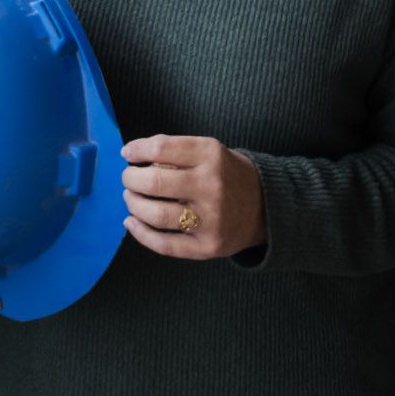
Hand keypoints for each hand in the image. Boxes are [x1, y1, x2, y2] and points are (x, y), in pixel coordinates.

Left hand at [120, 135, 265, 259]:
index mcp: (211, 156)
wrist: (267, 207)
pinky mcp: (207, 246)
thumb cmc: (228, 175)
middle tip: (129, 179)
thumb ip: (177, 152)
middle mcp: (211, 186)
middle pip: (154, 182)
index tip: (127, 153)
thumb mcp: (211, 152)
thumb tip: (133, 157)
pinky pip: (165, 244)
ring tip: (132, 199)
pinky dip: (141, 234)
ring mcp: (210, 219)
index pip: (162, 148)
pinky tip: (131, 223)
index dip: (137, 150)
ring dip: (134, 205)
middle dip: (131, 179)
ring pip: (156, 215)